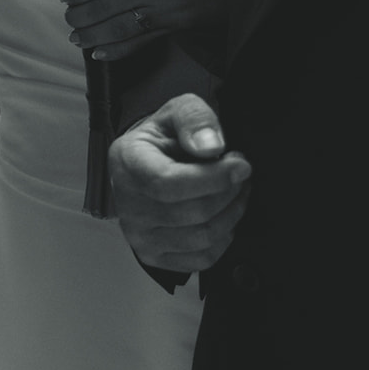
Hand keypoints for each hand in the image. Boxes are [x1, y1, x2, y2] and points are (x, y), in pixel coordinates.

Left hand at [62, 0, 229, 59]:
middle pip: (106, 8)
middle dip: (81, 17)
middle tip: (67, 20)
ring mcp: (163, 12)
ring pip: (119, 27)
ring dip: (93, 35)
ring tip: (76, 38)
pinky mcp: (173, 28)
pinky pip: (140, 42)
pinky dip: (118, 50)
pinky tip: (100, 54)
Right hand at [110, 93, 250, 271]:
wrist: (145, 164)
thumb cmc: (162, 139)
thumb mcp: (176, 111)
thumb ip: (194, 120)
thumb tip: (211, 148)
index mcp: (128, 164)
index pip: (170, 184)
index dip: (213, 178)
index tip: (240, 165)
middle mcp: (127, 204)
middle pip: (193, 212)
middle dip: (229, 192)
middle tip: (240, 173)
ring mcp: (139, 235)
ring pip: (202, 237)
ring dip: (232, 213)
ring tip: (235, 190)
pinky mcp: (154, 255)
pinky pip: (202, 258)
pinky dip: (223, 238)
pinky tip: (223, 214)